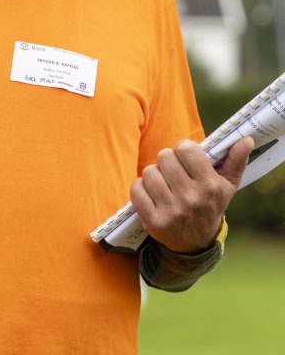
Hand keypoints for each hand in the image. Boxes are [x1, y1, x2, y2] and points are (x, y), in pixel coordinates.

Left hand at [130, 136, 253, 252]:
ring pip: (149, 171)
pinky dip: (141, 188)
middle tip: (174, 172)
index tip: (186, 158)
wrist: (196, 242)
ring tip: (165, 184)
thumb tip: (246, 140)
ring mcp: (171, 211)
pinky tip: (152, 194)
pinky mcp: (153, 221)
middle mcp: (191, 199)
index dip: (183, 149)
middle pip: (164, 156)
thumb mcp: (227, 185)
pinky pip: (136, 188)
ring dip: (154, 175)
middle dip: (168, 161)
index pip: (185, 148)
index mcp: (210, 186)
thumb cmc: (210, 204)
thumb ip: (236, 160)